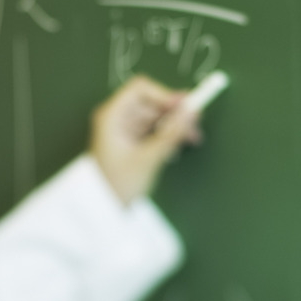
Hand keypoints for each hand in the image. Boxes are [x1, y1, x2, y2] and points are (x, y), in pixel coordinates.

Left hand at [89, 75, 201, 204]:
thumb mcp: (149, 158)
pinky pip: (153, 129)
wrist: (105, 210)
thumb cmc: (117, 186)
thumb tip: (192, 112)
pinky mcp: (131, 140)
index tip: (186, 106)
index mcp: (112, 116)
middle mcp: (117, 118)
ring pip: (156, 116)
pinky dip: (168, 134)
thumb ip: (172, 133)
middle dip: (175, 113)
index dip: (165, 94)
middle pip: (151, 102)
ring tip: (192, 138)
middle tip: (196, 124)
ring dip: (175, 125)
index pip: (140, 89)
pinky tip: (178, 146)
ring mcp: (124, 129)